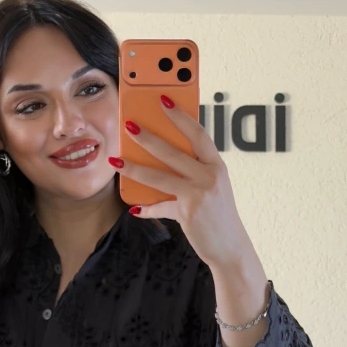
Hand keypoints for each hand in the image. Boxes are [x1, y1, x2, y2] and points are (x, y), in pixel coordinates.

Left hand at [121, 98, 257, 274]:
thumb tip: (160, 156)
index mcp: (217, 165)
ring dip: (134, 167)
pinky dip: (146, 208)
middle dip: (148, 137)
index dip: (180, 116)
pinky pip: (160, 207)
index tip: (163, 99)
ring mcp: (198, 195)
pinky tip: (134, 207)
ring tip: (116, 160)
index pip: (198, 133)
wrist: (231, 247)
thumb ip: (193, 170)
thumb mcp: (213, 186)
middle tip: (128, 125)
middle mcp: (210, 177)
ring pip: (159, 177)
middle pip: (173, 152)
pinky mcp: (187, 213)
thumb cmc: (219, 213)